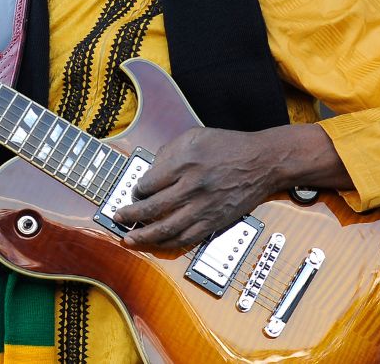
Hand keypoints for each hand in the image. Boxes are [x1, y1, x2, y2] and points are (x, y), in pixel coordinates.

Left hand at [112, 124, 351, 249]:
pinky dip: (168, 243)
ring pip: (167, 229)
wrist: (262, 163)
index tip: (133, 192)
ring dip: (144, 236)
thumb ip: (169, 151)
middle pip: (152, 208)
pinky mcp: (214, 222)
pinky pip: (186, 239)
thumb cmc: (228, 146)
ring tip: (128, 239)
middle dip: (130, 216)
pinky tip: (156, 244)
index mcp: (185, 163)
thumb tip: (151, 170)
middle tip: (117, 217)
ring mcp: (203, 207)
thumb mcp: (195, 136)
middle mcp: (192, 187)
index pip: (149, 183)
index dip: (136, 190)